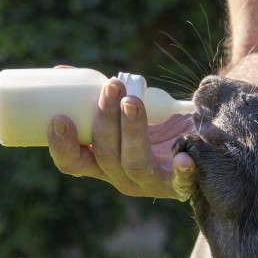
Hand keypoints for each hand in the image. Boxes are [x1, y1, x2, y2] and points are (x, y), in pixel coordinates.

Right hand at [47, 73, 196, 199]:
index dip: (62, 145)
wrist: (198, 144)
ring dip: (131, 130)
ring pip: (134, 162)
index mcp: (101, 163)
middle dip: (104, 119)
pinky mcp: (180, 183)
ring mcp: (151, 182)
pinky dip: (182, 170)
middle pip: (105, 155)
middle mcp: (122, 177)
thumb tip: (61, 74)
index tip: (59, 117)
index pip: (74, 163)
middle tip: (112, 87)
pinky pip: (180, 180)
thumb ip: (100, 96)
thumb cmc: (154, 126)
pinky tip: (184, 157)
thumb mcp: (122, 112)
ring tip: (133, 101)